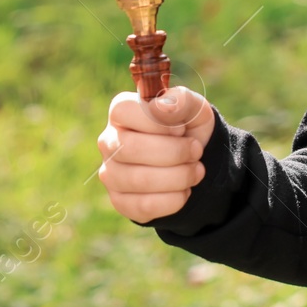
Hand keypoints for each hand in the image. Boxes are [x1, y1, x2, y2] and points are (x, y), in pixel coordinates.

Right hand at [97, 87, 214, 223]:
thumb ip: (181, 100)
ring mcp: (111, 173)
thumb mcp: (194, 108)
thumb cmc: (188, 128)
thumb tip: (163, 106)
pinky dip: (174, 199)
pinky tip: (184, 190)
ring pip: (139, 180)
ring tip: (196, 170)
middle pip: (131, 148)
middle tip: (196, 151)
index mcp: (122, 112)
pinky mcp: (120, 201)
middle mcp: (109, 142)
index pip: (124, 111)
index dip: (159, 121)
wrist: (196, 161)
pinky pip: (143, 205)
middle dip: (175, 152)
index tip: (181, 128)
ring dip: (180, 176)